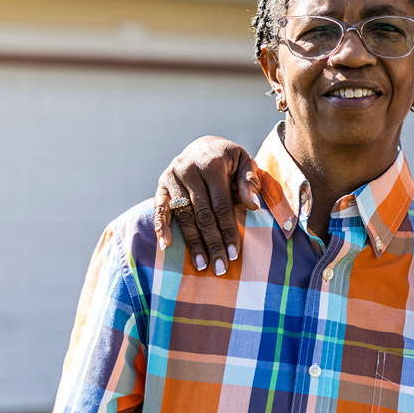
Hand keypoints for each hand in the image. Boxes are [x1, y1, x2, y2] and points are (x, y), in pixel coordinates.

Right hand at [153, 136, 260, 274]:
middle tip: (220, 267)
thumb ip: (249, 182)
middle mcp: (189, 169)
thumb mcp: (245, 163)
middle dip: (212, 243)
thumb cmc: (230, 159)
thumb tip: (253, 206)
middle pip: (202, 214)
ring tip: (201, 264)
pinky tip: (166, 246)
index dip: (228, 230)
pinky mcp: (161, 183)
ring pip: (183, 215)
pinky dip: (161, 227)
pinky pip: (160, 208)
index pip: (222, 205)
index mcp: (212, 164)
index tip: (234, 253)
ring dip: (192, 242)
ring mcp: (172, 176)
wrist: (205, 145)